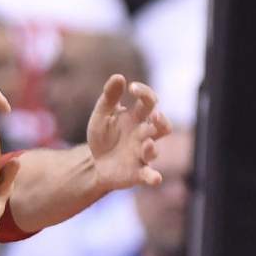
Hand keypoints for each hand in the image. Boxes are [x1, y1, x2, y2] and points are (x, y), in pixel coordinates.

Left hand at [87, 75, 172, 190]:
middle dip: (160, 120)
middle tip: (154, 115)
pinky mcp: (138, 173)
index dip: (145, 93)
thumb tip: (119, 76)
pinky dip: (153, 177)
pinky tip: (155, 179)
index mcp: (137, 118)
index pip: (149, 102)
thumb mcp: (101, 116)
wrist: (95, 164)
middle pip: (161, 126)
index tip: (132, 87)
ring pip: (155, 150)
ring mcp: (143, 154)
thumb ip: (109, 98)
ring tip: (146, 144)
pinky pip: (149, 175)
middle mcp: (145, 135)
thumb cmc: (103, 137)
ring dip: (152, 147)